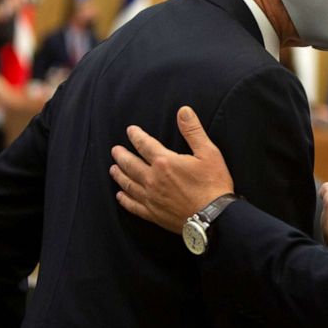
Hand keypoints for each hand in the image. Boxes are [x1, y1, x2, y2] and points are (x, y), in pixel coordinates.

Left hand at [110, 106, 232, 232]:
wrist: (214, 217)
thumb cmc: (213, 184)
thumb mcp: (208, 153)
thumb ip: (193, 131)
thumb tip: (183, 111)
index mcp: (165, 162)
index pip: (144, 144)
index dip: (136, 136)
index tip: (130, 131)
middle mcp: (152, 179)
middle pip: (130, 164)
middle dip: (121, 155)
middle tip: (115, 150)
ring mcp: (151, 198)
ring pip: (128, 184)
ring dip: (119, 175)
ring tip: (113, 169)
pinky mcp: (153, 214)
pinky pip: (133, 205)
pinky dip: (124, 199)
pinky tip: (120, 195)